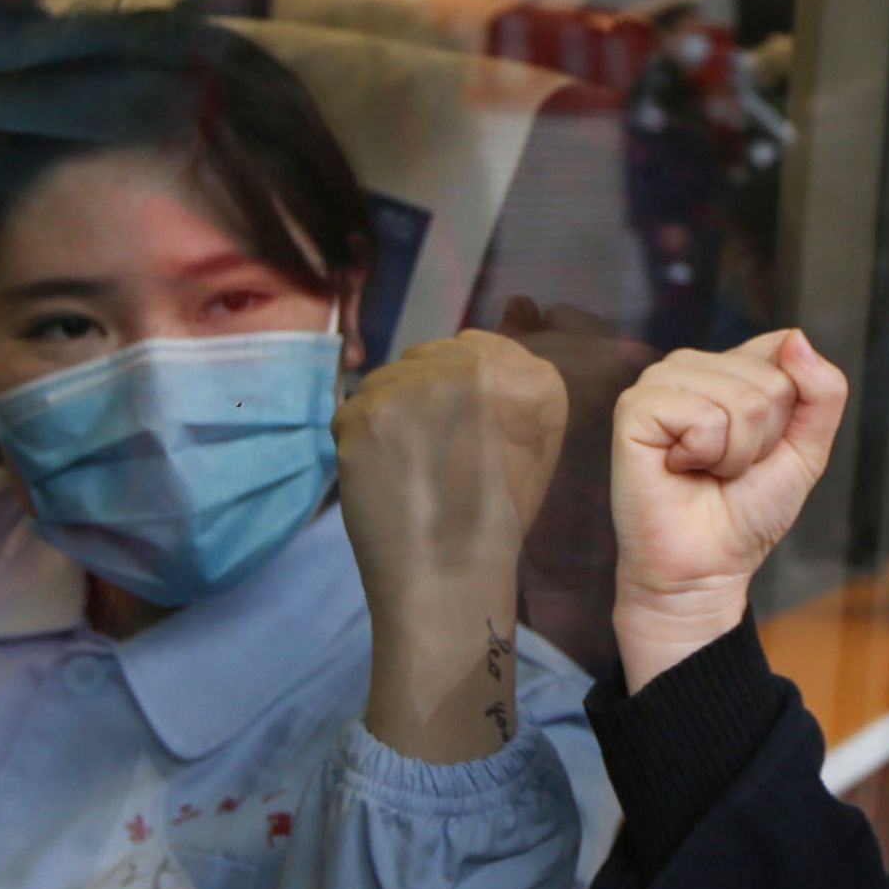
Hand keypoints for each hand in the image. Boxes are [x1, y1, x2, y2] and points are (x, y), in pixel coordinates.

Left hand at [334, 332, 569, 761]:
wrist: (446, 582)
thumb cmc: (495, 522)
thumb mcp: (532, 443)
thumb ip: (519, 378)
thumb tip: (518, 307)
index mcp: (528, 375)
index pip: (480, 345)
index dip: (467, 389)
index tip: (465, 433)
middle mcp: (472, 366)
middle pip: (433, 354)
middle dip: (428, 395)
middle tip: (434, 452)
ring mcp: (412, 385)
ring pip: (392, 375)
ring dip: (394, 411)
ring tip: (410, 464)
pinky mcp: (363, 410)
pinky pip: (356, 403)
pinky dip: (363, 434)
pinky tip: (384, 471)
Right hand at [612, 330, 847, 687]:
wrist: (706, 567)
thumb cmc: (747, 512)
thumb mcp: (807, 450)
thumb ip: (822, 392)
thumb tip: (795, 337)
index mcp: (728, 366)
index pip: (785, 350)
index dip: (790, 414)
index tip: (761, 450)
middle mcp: (691, 365)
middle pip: (770, 382)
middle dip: (762, 440)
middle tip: (727, 468)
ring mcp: (659, 382)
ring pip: (740, 400)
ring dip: (735, 452)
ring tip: (705, 470)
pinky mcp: (634, 408)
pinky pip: (702, 417)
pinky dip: (705, 455)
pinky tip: (679, 468)